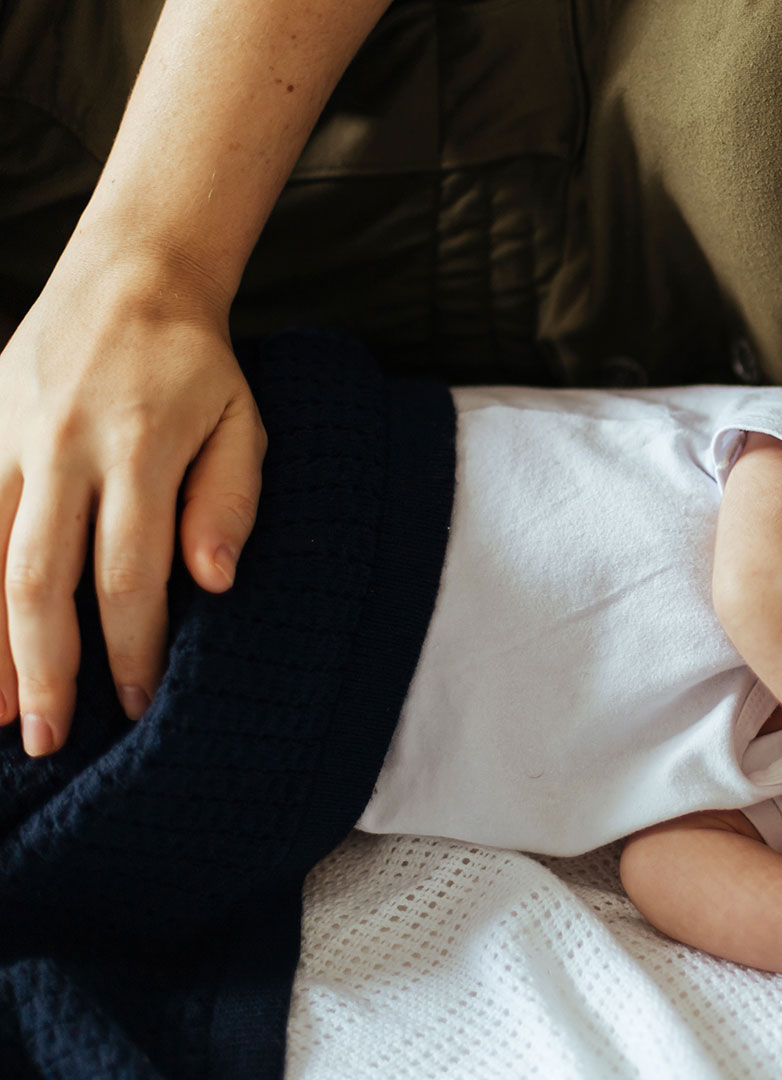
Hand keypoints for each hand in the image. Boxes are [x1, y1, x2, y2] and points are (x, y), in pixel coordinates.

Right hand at [0, 251, 264, 755]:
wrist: (128, 278)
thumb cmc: (199, 368)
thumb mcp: (243, 423)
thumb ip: (231, 501)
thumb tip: (213, 582)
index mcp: (139, 448)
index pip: (130, 573)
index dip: (132, 647)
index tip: (139, 702)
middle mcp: (64, 447)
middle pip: (42, 577)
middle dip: (46, 667)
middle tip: (51, 739)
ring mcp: (9, 439)